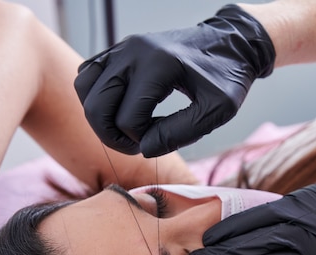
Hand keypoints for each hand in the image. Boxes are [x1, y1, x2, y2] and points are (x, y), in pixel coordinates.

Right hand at [74, 5, 274, 156]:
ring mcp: (122, 48)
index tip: (162, 139)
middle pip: (97, 105)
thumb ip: (181, 132)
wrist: (230, 44)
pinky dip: (97, 98)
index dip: (141, 141)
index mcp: (159, 64)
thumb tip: (144, 148)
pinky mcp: (119, 50)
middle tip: (137, 144)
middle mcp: (133, 52)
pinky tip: (122, 109)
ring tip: (126, 128)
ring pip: (84, 88)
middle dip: (112, 136)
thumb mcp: (217, 110)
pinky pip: (88, 75)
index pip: (128, 118)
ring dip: (99, 117)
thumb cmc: (226, 78)